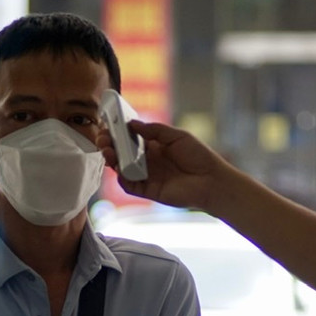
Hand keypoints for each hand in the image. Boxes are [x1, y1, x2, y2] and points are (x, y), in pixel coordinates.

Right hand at [95, 120, 233, 213]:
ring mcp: (148, 176)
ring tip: (107, 151)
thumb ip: (154, 130)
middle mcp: (148, 161)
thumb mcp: (177, 136)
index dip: (118, 132)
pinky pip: (130, 185)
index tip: (108, 124)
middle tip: (103, 138)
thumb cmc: (199, 156)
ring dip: (112, 160)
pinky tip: (118, 170)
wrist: (212, 181)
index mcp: (155, 146)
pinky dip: (122, 178)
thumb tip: (132, 124)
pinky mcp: (149, 191)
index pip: (131, 138)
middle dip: (110, 145)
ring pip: (123, 169)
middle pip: (123, 153)